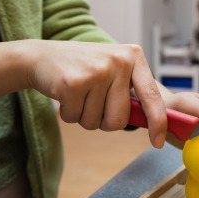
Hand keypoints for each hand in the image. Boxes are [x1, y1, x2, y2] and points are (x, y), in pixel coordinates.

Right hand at [25, 41, 166, 147]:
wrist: (40, 56)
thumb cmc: (83, 68)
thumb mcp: (114, 70)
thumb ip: (133, 92)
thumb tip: (155, 124)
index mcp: (134, 56)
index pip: (152, 96)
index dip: (158, 122)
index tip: (158, 142)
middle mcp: (119, 61)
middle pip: (120, 119)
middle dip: (104, 121)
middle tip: (93, 101)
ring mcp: (96, 71)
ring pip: (96, 122)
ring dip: (84, 116)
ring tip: (78, 93)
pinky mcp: (72, 82)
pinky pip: (75, 118)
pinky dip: (68, 113)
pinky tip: (65, 93)